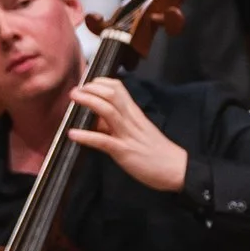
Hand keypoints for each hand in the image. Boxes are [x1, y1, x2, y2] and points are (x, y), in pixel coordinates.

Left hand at [65, 78, 188, 191]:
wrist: (176, 168)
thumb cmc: (157, 151)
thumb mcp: (139, 132)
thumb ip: (118, 124)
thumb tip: (97, 120)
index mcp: (135, 114)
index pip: (118, 88)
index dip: (100, 82)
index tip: (87, 83)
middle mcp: (131, 120)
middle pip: (112, 94)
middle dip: (91, 88)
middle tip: (76, 90)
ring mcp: (127, 135)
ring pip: (108, 111)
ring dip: (88, 101)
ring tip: (74, 98)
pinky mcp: (124, 152)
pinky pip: (103, 141)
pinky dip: (86, 136)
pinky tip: (73, 134)